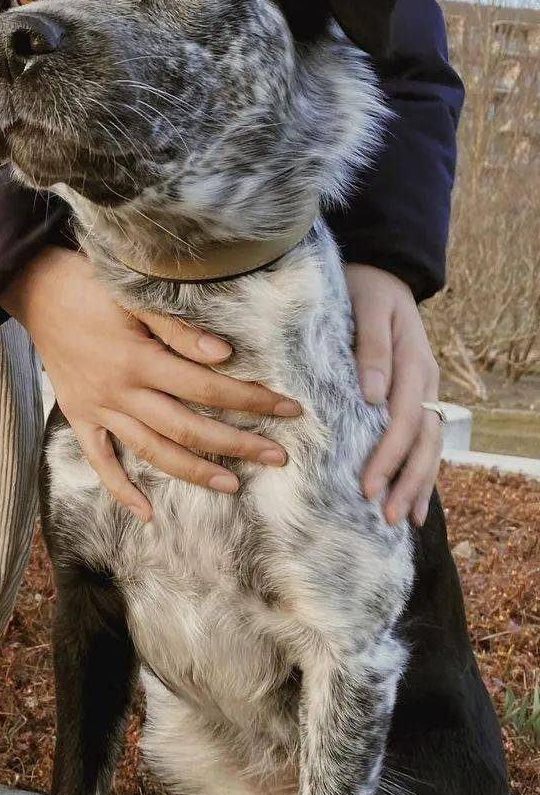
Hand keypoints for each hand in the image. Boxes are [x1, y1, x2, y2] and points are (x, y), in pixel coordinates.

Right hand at [0, 248, 301, 521]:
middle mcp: (120, 393)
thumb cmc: (88, 285)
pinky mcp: (79, 417)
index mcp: (138, 361)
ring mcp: (99, 410)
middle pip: (187, 428)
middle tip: (278, 456)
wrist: (34, 289)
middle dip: (236, 444)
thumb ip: (177, 329)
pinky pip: (100, 462)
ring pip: (152, 451)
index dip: (250, 399)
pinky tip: (146, 513)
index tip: (288, 408)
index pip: (207, 388)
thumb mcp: (134, 296)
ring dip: (194, 472)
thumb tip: (223, 357)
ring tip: (232, 486)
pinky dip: (121, 490)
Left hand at [347, 263, 440, 526]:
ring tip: (402, 521)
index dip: (387, 456)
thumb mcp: (367, 308)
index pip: (403, 421)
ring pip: (429, 447)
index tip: (366, 487)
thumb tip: (373, 395)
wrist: (380, 273)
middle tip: (385, 517)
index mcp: (414, 364)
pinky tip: (413, 502)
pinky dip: (420, 473)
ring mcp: (424, 392)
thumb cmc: (365, 289)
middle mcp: (425, 383)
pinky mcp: (415, 398)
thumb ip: (373, 350)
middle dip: (405, 482)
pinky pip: (423, 442)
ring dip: (416, 485)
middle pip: (422, 442)